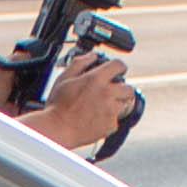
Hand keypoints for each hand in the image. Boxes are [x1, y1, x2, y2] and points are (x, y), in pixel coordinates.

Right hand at [23, 53, 138, 152]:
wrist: (57, 130)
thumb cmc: (57, 106)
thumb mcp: (64, 78)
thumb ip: (79, 63)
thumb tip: (92, 56)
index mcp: (96, 79)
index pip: (118, 65)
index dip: (119, 67)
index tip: (117, 70)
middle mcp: (107, 93)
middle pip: (128, 88)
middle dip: (122, 89)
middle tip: (112, 92)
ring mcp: (111, 111)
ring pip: (125, 105)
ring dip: (117, 104)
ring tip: (103, 107)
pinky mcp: (111, 126)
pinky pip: (116, 121)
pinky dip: (109, 120)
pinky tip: (96, 119)